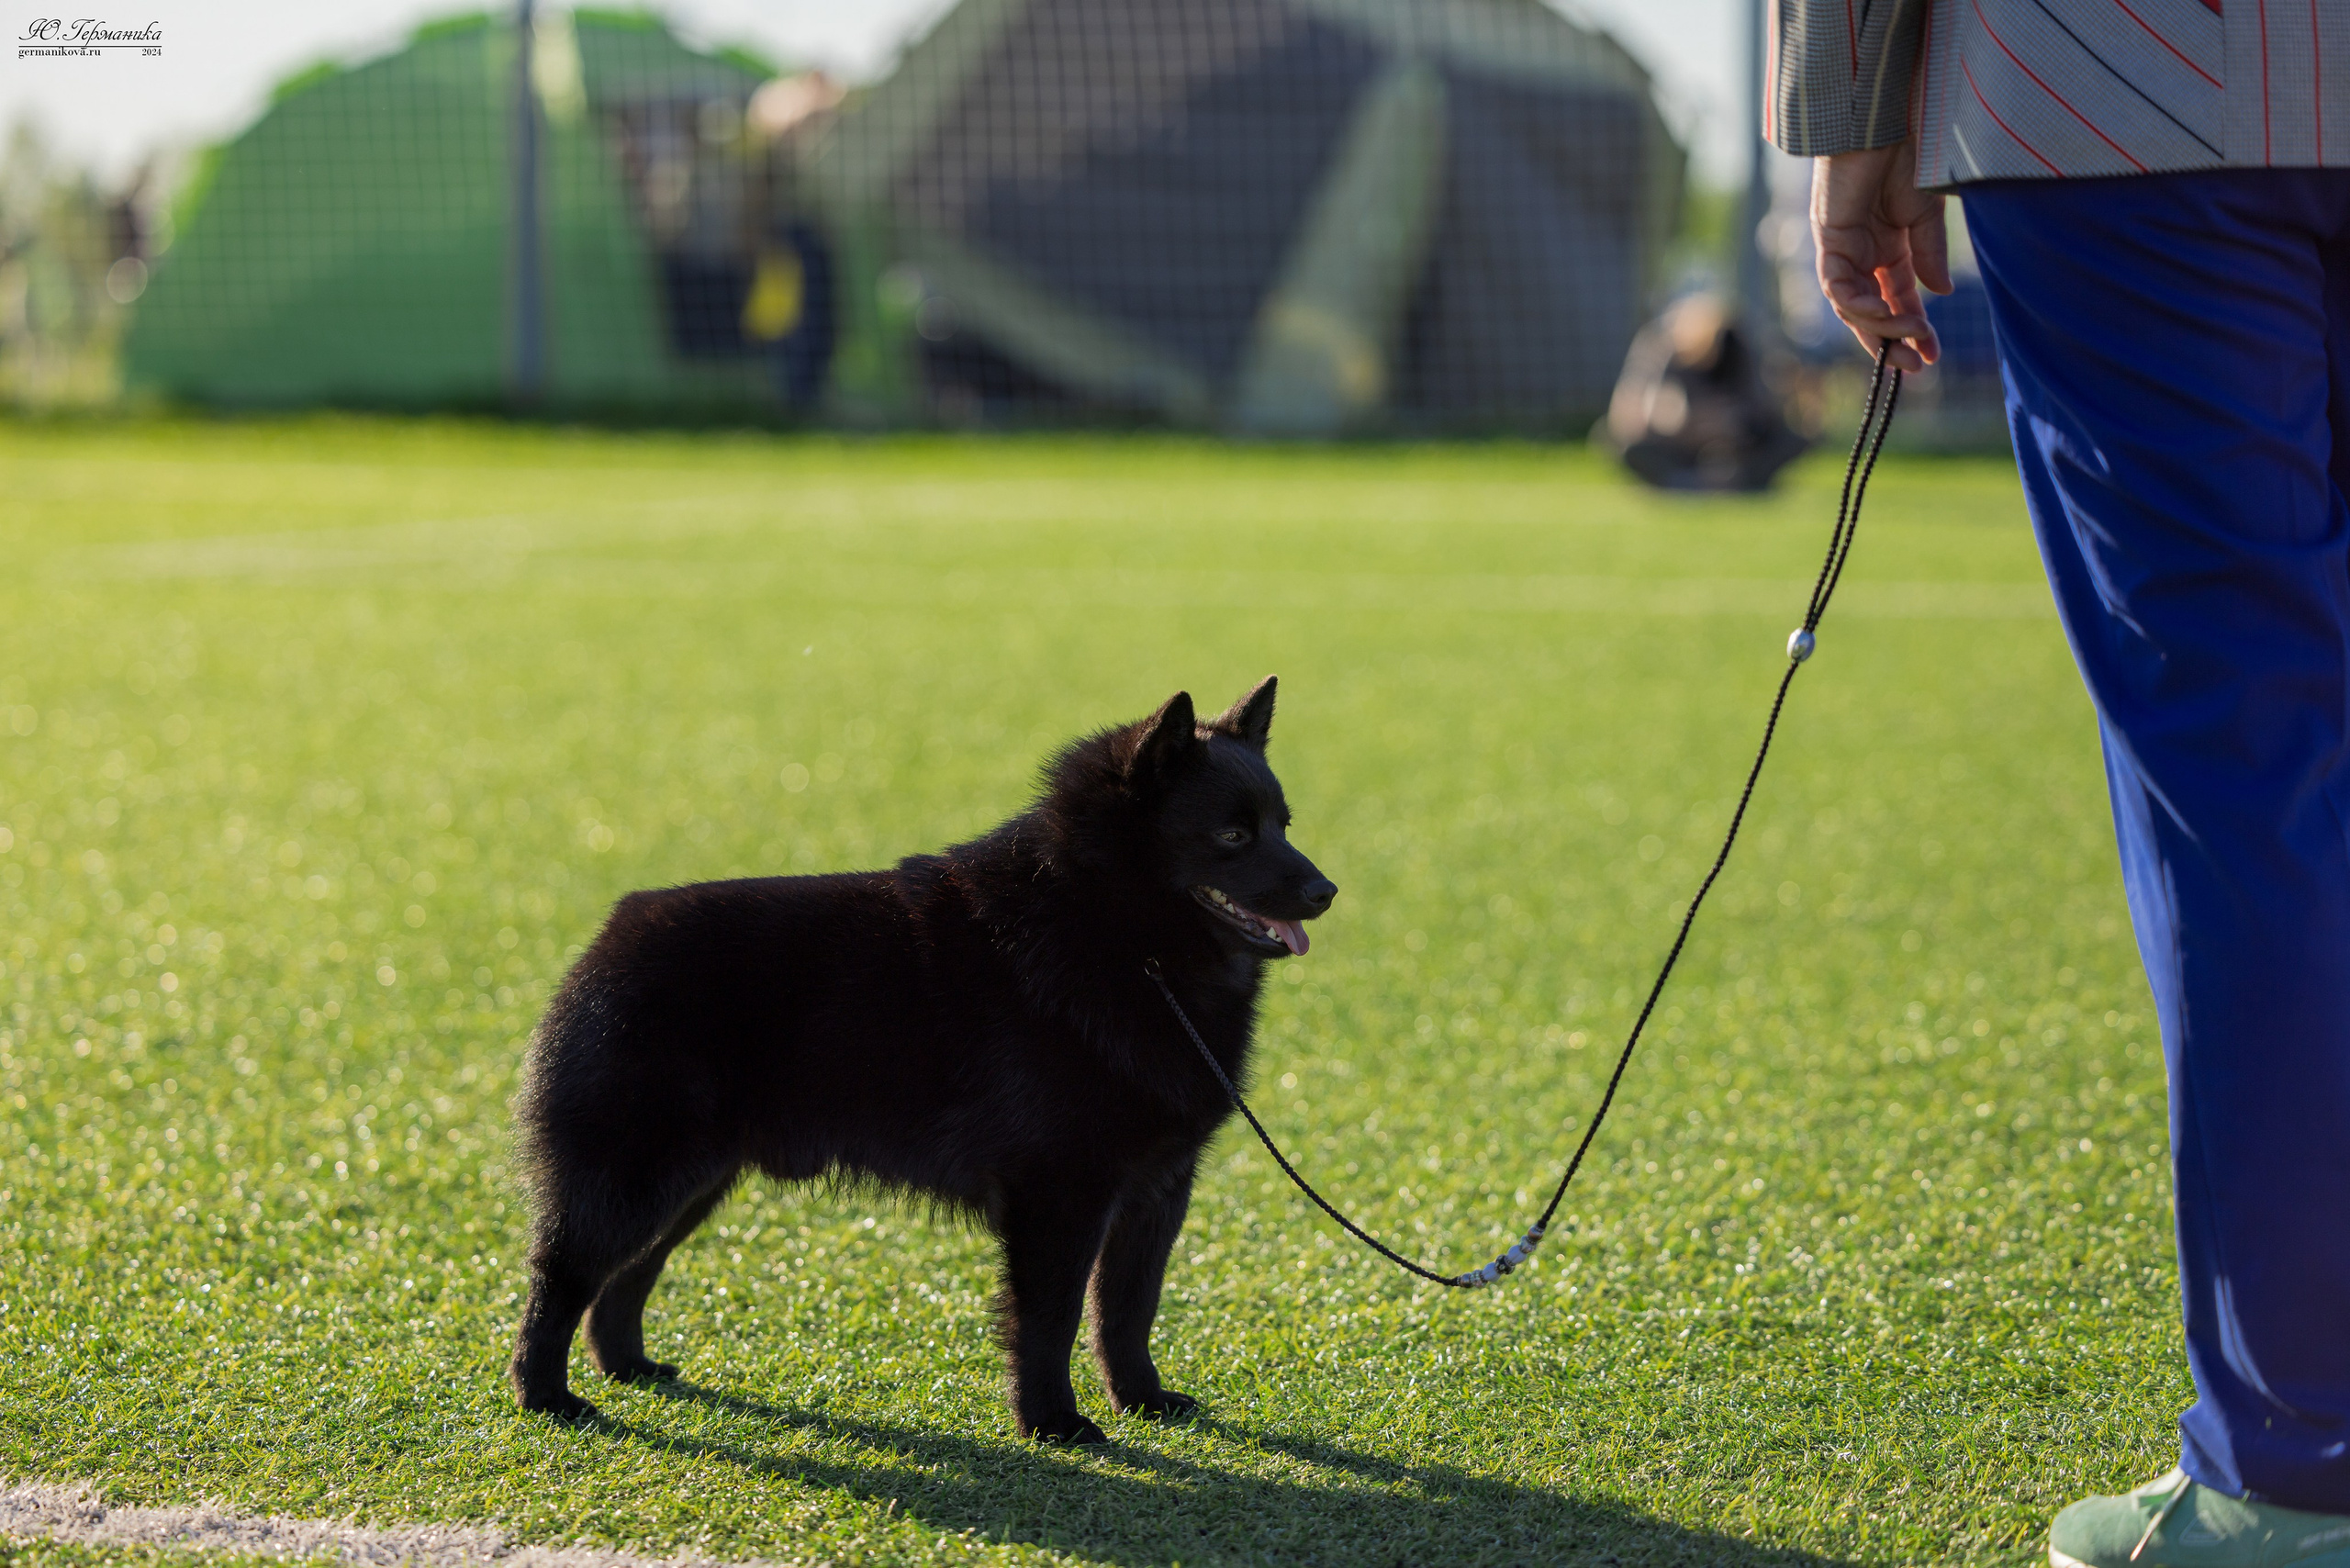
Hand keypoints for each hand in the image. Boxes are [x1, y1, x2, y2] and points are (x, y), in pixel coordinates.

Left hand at [1812, 141, 1949, 371]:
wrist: (1886, 120)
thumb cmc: (1907, 155)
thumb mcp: (1926, 215)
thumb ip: (1928, 256)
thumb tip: (1938, 293)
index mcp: (1886, 249)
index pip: (1897, 301)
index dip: (1913, 328)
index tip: (1932, 356)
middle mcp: (1861, 254)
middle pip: (1870, 313)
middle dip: (1891, 343)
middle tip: (1915, 368)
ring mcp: (1842, 249)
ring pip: (1853, 306)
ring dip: (1882, 326)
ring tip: (1911, 336)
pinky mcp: (1828, 240)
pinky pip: (1837, 285)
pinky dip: (1858, 303)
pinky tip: (1881, 313)